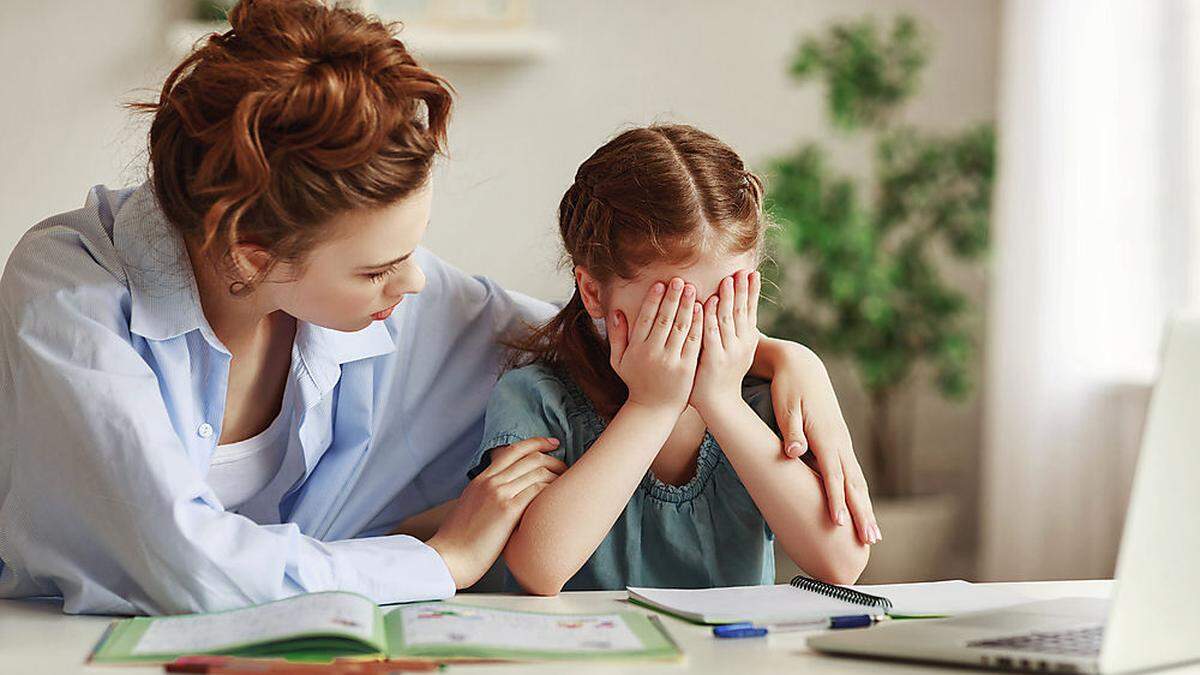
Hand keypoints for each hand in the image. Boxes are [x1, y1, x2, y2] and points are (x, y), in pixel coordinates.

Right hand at [426, 437, 566, 587]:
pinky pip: (537, 489)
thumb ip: (486, 497)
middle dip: (553, 458)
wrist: (449, 558)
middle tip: (566, 466)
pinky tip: (560, 497)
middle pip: (529, 458)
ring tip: (568, 482)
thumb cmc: (460, 542)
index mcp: (481, 480)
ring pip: (536, 471)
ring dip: (558, 474)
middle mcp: (490, 482)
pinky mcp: (507, 510)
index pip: (512, 451)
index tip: (552, 443)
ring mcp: (498, 494)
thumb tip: (504, 500)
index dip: (535, 443)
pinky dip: (552, 489)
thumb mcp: (470, 509)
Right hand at [606, 277, 701, 413]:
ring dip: (687, 306)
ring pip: (680, 328)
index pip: (646, 319)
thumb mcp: (619, 361)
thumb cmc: (636, 381)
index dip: (654, 300)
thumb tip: (616, 312)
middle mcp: (653, 353)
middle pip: (664, 320)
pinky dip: (698, 324)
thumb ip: (617, 336)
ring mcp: (671, 361)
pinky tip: (701, 310)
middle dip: (672, 298)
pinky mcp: (686, 368)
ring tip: (692, 289)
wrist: (653, 409)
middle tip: (679, 280)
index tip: (660, 284)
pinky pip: (693, 342)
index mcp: (637, 349)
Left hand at [690, 270, 760, 415]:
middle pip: (741, 312)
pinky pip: (711, 334)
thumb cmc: (722, 374)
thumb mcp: (736, 351)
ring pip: (728, 319)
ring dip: (727, 298)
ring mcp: (728, 352)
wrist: (718, 403)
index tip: (752, 273)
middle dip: (741, 289)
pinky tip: (707, 302)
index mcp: (747, 341)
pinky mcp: (713, 359)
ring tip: (727, 280)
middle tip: (741, 270)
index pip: (751, 311)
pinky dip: (709, 317)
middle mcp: (741, 345)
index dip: (752, 292)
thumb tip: (736, 309)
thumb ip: (735, 331)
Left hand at [762, 338, 881, 544]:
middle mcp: (840, 442)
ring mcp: (843, 442)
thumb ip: (791, 432)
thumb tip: (793, 453)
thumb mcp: (785, 407)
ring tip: (873, 535)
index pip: (833, 475)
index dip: (836, 501)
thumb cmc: (789, 388)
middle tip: (870, 541)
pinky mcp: (840, 442)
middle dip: (862, 513)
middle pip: (854, 484)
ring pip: (858, 481)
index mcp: (826, 437)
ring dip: (866, 508)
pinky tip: (862, 509)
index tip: (839, 524)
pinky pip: (853, 474)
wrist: (802, 366)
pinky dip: (860, 494)